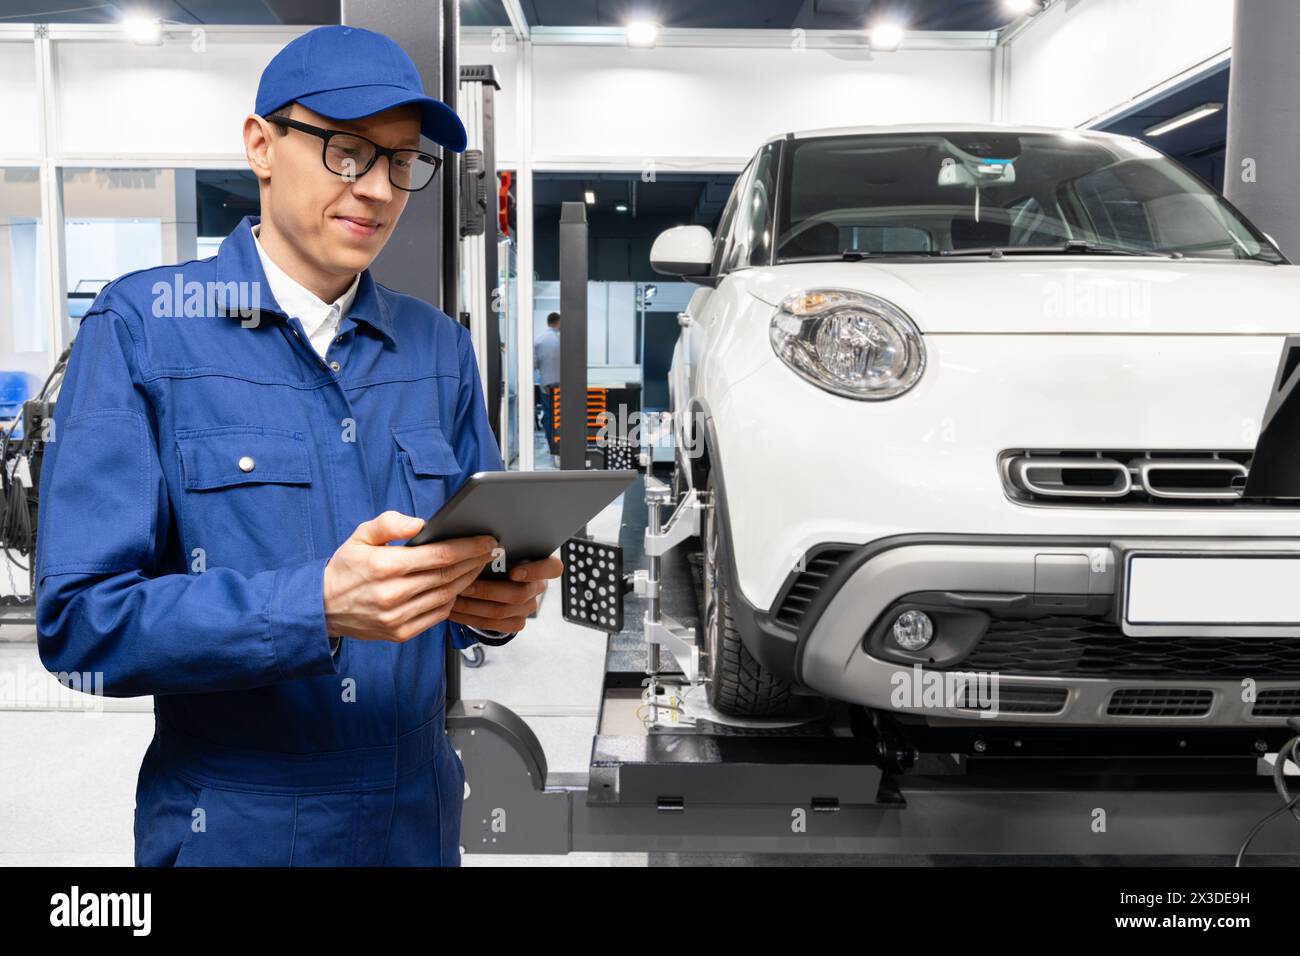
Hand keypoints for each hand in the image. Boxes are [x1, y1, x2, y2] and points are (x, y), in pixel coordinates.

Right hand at [323, 510, 496, 642]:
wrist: (323, 607)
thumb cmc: (345, 568)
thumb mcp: (360, 536)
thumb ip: (389, 523)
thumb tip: (421, 523)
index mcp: (385, 566)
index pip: (439, 555)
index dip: (468, 547)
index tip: (486, 541)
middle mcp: (393, 593)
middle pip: (448, 576)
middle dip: (474, 562)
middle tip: (490, 551)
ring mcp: (397, 616)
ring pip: (447, 596)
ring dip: (468, 581)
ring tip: (478, 566)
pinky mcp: (400, 633)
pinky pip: (437, 615)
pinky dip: (452, 601)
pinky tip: (459, 588)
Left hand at [449, 555, 562, 633]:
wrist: (497, 580)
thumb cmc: (498, 558)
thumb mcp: (503, 548)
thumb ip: (498, 546)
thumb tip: (480, 540)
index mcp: (544, 565)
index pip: (553, 568)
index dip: (535, 571)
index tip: (514, 572)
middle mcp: (538, 587)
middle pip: (520, 594)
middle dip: (488, 590)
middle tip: (466, 585)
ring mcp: (528, 607)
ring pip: (502, 611)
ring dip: (473, 605)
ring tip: (454, 595)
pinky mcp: (516, 622)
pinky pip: (493, 624)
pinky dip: (470, 617)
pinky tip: (455, 610)